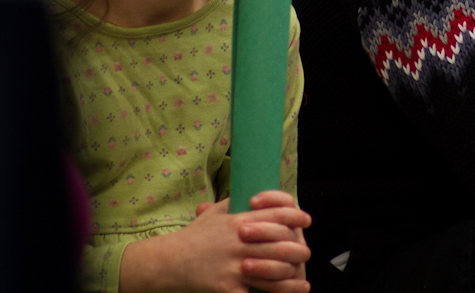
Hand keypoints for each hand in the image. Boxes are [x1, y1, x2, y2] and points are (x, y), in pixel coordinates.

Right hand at [119, 191, 311, 292]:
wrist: (168, 262)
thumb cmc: (194, 236)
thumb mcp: (215, 213)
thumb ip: (236, 202)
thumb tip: (255, 192)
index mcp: (238, 220)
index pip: (276, 214)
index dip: (295, 217)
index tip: (306, 220)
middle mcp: (239, 241)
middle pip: (280, 244)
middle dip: (298, 250)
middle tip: (306, 254)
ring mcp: (233, 265)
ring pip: (273, 271)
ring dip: (291, 278)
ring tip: (302, 283)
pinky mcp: (226, 287)